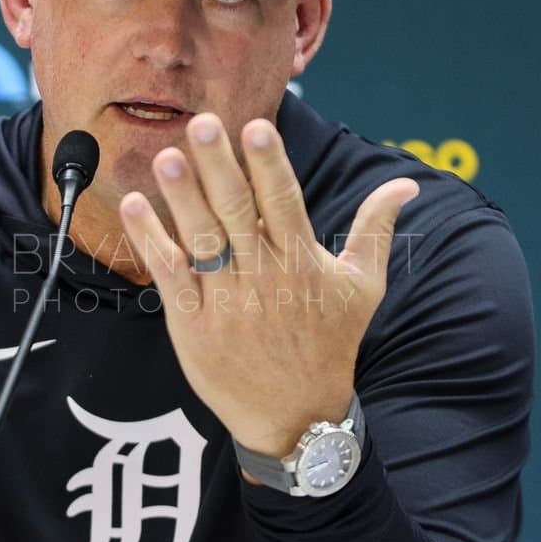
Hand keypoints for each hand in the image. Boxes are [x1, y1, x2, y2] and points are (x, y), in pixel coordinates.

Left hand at [119, 113, 418, 458]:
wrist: (298, 417)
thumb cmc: (330, 345)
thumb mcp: (363, 288)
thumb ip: (375, 230)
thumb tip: (406, 187)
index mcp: (303, 263)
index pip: (285, 203)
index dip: (270, 165)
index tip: (257, 127)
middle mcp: (265, 278)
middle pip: (238, 212)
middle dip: (219, 167)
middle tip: (202, 124)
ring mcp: (227, 302)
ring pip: (203, 240)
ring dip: (182, 197)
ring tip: (166, 157)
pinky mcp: (194, 325)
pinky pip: (170, 276)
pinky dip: (151, 241)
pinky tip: (134, 207)